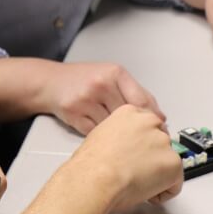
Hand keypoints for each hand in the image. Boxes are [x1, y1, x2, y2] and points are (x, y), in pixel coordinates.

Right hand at [42, 61, 163, 135]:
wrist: (51, 82)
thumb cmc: (84, 80)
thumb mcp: (112, 77)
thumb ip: (136, 93)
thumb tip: (160, 116)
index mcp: (115, 73)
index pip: (142, 101)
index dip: (153, 119)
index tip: (161, 131)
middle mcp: (101, 84)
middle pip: (128, 116)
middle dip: (136, 130)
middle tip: (142, 139)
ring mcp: (86, 99)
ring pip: (113, 127)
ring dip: (117, 134)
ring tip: (116, 134)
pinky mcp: (74, 114)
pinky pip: (96, 133)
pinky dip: (101, 137)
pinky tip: (100, 133)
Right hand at [80, 105, 182, 209]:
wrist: (97, 177)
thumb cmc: (91, 164)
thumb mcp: (100, 136)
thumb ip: (118, 136)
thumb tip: (123, 150)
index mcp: (130, 112)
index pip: (147, 126)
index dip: (142, 146)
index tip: (135, 156)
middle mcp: (150, 122)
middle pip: (160, 142)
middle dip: (151, 159)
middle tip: (135, 172)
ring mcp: (164, 142)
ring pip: (168, 163)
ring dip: (156, 176)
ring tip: (136, 183)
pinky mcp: (174, 162)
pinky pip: (175, 184)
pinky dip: (162, 193)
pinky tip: (144, 193)